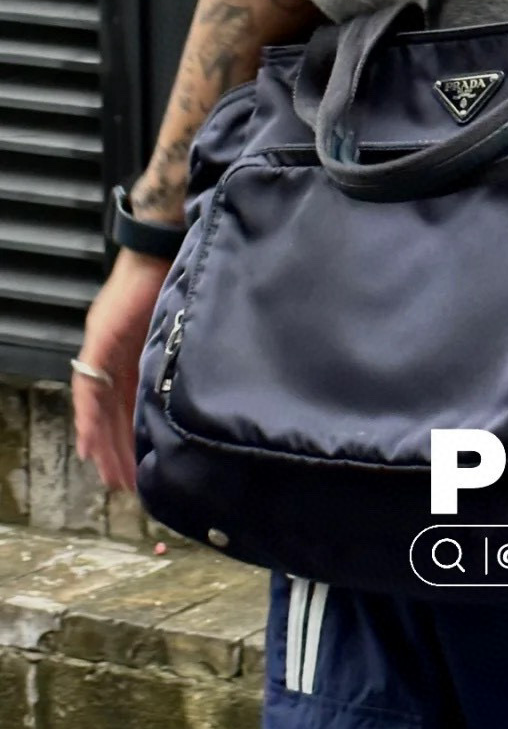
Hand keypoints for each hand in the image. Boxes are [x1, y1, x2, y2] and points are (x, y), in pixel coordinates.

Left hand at [73, 245, 170, 492]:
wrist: (167, 244)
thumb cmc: (182, 280)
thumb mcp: (183, 332)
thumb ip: (180, 363)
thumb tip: (197, 396)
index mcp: (133, 352)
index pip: (126, 404)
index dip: (129, 437)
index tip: (136, 468)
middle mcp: (112, 352)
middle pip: (108, 413)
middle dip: (115, 450)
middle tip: (123, 484)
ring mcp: (103, 345)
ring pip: (97, 406)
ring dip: (102, 442)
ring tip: (111, 474)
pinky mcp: (101, 338)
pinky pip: (91, 385)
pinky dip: (90, 415)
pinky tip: (89, 441)